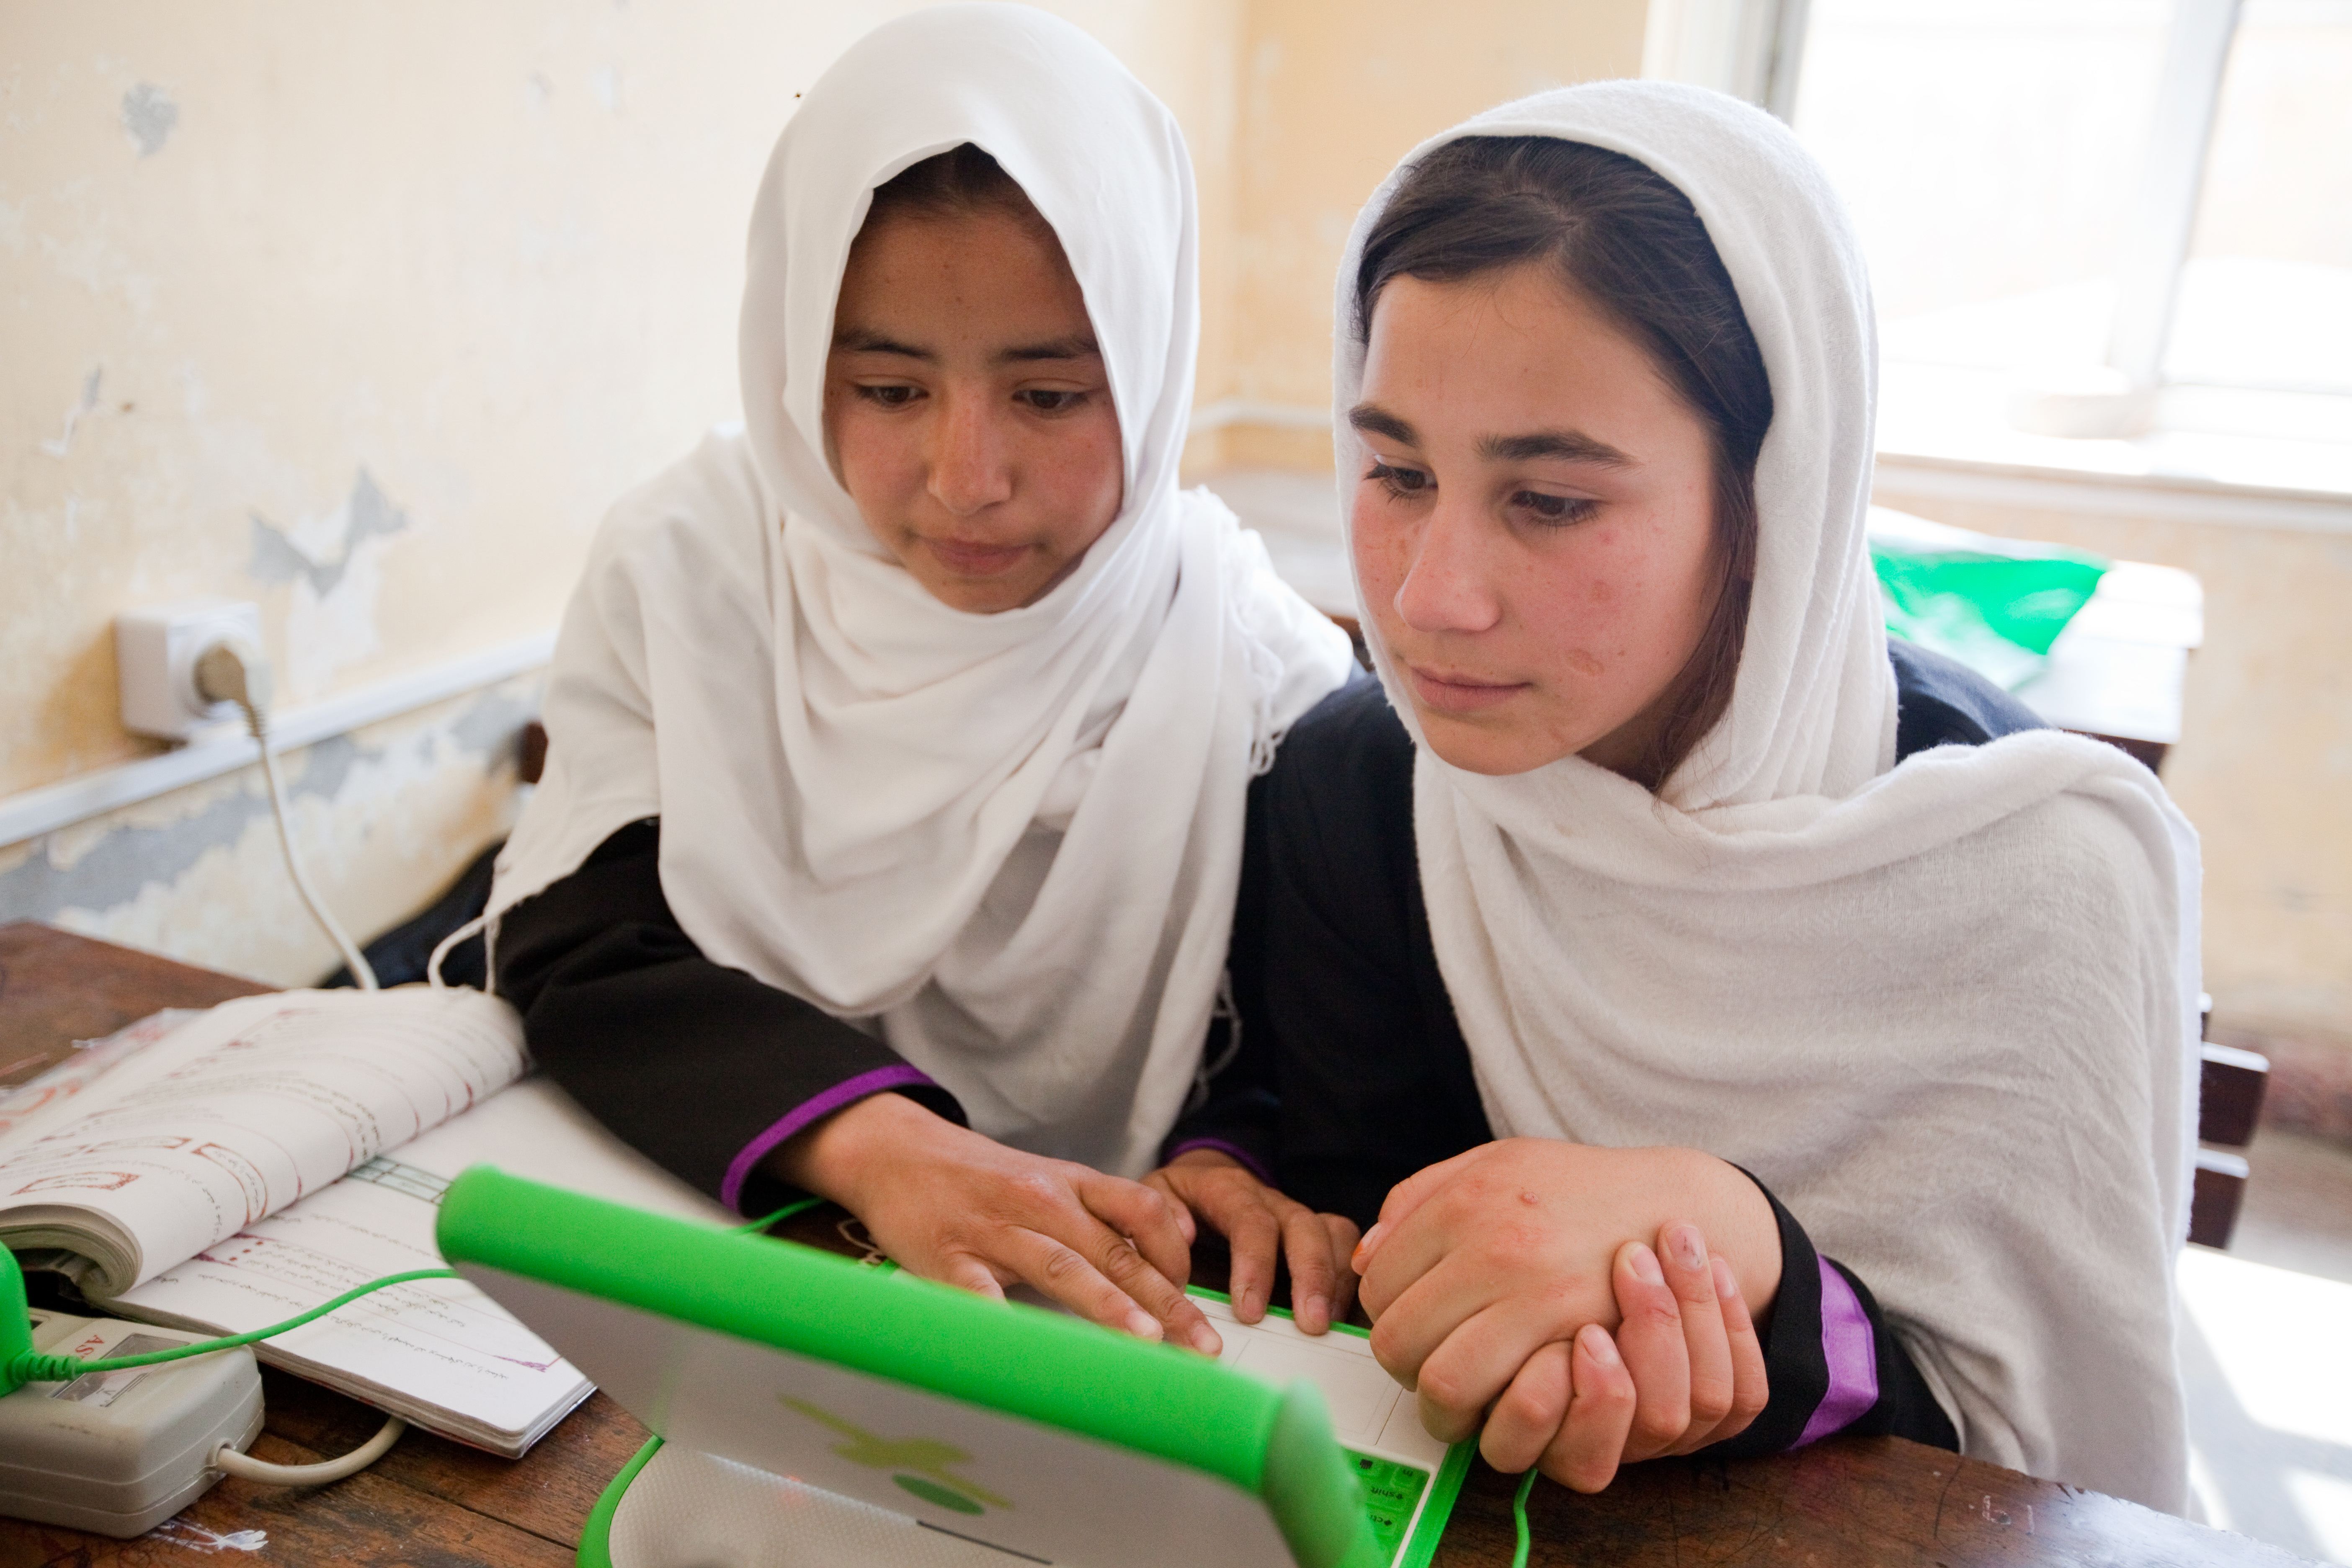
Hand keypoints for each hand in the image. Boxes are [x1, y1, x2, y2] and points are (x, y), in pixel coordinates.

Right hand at [771, 1091, 1222, 1353]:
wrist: (898, 1152)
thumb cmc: (981, 1177)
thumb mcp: (1049, 1179)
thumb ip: (1105, 1209)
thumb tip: (1175, 1243)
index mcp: (1069, 1183)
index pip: (1142, 1210)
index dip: (1177, 1254)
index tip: (1200, 1300)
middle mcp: (1040, 1201)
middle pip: (1114, 1251)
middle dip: (1165, 1300)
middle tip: (1201, 1346)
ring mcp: (994, 1228)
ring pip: (1062, 1266)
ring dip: (1107, 1305)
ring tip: (1145, 1341)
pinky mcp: (948, 1256)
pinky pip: (980, 1292)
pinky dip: (1005, 1319)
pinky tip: (1027, 1349)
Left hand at [1144, 1149, 1360, 1332]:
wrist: (1201, 1181)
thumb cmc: (1175, 1202)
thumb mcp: (1154, 1198)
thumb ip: (1161, 1215)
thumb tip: (1184, 1234)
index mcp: (1226, 1188)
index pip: (1249, 1220)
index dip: (1255, 1265)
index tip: (1249, 1312)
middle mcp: (1269, 1199)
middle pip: (1302, 1225)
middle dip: (1310, 1274)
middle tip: (1309, 1325)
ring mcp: (1296, 1216)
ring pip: (1333, 1233)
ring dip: (1334, 1280)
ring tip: (1327, 1324)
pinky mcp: (1314, 1236)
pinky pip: (1345, 1248)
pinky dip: (1347, 1281)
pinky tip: (1339, 1317)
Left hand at [1352, 1139, 1779, 1448]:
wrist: (1671, 1207)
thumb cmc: (1574, 1188)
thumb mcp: (1492, 1163)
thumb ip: (1416, 1199)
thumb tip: (1363, 1259)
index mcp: (1463, 1201)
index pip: (1376, 1286)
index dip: (1384, 1313)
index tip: (1410, 1318)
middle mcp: (1493, 1247)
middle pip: (1396, 1342)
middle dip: (1403, 1365)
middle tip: (1429, 1361)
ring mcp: (1537, 1296)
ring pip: (1441, 1385)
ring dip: (1441, 1402)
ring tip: (1461, 1389)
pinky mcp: (1577, 1338)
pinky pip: (1504, 1405)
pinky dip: (1494, 1413)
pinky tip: (1505, 1395)